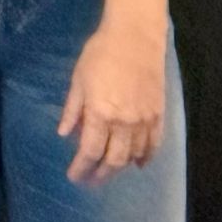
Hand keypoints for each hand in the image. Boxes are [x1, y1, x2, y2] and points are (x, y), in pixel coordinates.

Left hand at [59, 23, 168, 184]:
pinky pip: (153, 144)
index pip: (89, 151)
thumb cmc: (99, 55)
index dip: (81, 167)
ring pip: (133, 155)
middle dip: (100, 174)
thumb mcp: (77, 81)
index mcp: (100, 113)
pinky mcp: (158, 115)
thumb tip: (63, 134)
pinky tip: (138, 163)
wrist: (134, 39)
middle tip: (91, 181)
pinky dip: (145, 157)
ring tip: (109, 171)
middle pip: (113, 160)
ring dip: (121, 167)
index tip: (74, 177)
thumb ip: (72, 110)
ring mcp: (144, 121)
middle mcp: (124, 122)